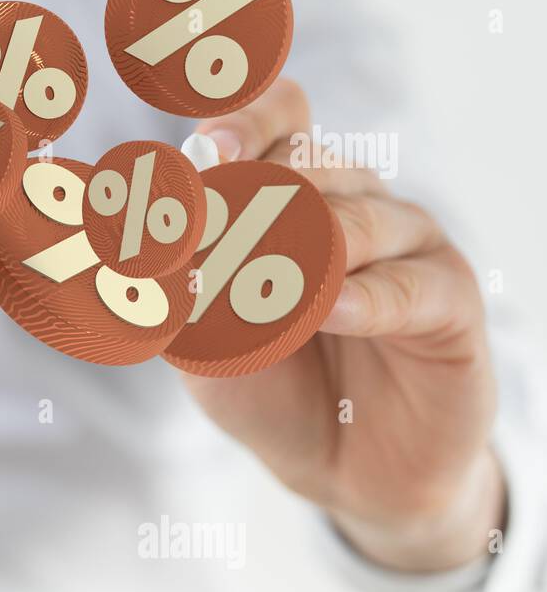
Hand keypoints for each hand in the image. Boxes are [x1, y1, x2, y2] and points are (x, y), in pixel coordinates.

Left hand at [185, 79, 503, 571]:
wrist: (344, 469)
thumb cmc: (272, 387)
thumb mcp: (204, 347)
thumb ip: (176, 300)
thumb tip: (141, 262)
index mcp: (294, 193)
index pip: (278, 121)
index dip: (243, 122)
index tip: (203, 149)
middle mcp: (352, 202)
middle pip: (308, 161)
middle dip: (251, 189)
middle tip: (206, 219)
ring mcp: (407, 245)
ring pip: (357, 218)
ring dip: (301, 245)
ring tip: (258, 279)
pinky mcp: (451, 300)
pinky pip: (409, 285)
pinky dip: (362, 296)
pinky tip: (325, 309)